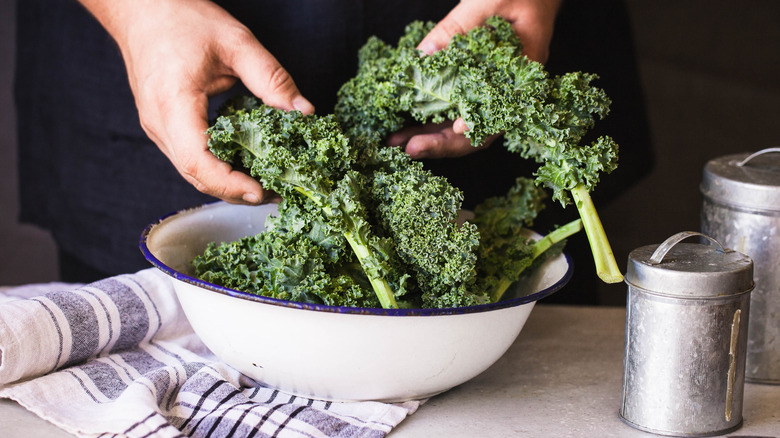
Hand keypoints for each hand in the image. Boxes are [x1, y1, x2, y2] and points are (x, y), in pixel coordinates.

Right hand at [78, 0, 313, 204]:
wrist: (140, 9)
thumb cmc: (181, 19)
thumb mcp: (236, 42)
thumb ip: (272, 78)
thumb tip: (303, 112)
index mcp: (173, 103)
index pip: (197, 160)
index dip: (229, 183)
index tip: (261, 191)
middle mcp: (159, 123)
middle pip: (196, 176)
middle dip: (236, 191)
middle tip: (277, 192)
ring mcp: (157, 129)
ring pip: (192, 172)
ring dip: (228, 183)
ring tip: (267, 183)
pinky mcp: (163, 128)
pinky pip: (190, 158)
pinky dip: (218, 168)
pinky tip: (245, 165)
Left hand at [395, 0, 560, 158]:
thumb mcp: (488, 1)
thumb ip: (457, 27)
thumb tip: (423, 55)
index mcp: (523, 75)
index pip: (501, 113)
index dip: (479, 126)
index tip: (456, 128)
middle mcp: (507, 92)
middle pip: (477, 131)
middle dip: (442, 143)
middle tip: (411, 148)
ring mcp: (489, 92)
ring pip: (460, 125)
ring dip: (429, 135)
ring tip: (397, 142)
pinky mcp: (473, 86)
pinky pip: (451, 108)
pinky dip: (428, 118)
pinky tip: (405, 124)